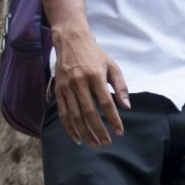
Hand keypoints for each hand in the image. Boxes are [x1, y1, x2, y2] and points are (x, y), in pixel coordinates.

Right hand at [50, 24, 128, 145]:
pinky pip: (63, 112)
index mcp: (95, 76)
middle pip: (89, 113)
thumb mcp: (112, 66)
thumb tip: (126, 107)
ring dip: (85, 132)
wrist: (71, 40)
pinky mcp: (58, 90)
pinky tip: (77, 138)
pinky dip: (69, 127)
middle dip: (99, 130)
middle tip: (107, 143)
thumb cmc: (95, 54)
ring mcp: (67, 87)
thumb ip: (120, 87)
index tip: (119, 132)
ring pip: (75, 115)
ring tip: (94, 144)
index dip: (113, 120)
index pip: (106, 103)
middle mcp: (79, 82)